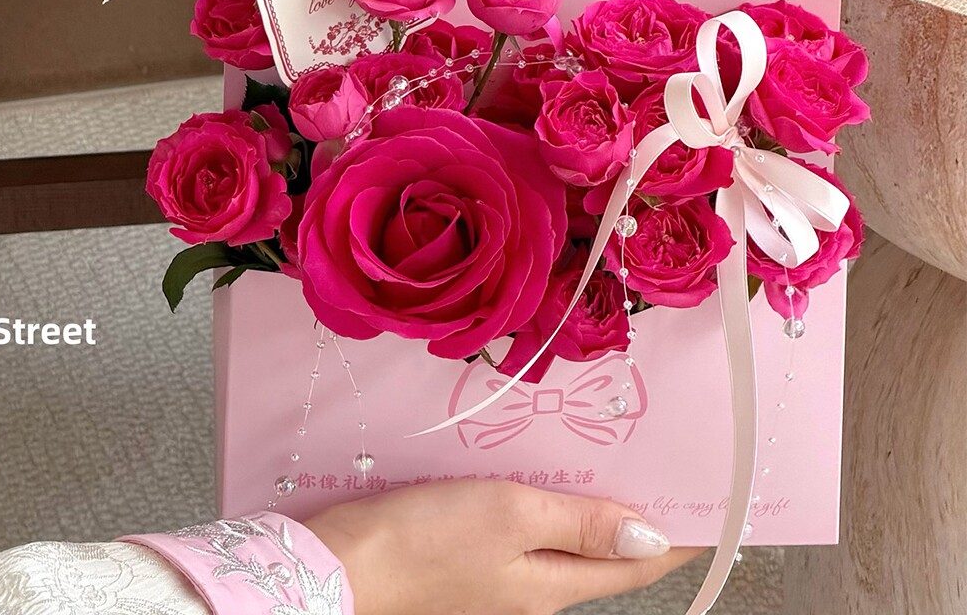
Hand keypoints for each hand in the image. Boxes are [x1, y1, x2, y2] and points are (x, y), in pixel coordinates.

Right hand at [306, 479, 700, 614]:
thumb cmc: (425, 538)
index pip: (635, 563)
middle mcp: (535, 589)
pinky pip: (523, 532)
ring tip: (604, 458)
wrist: (343, 565)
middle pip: (602, 553)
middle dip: (634, 513)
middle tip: (656, 461)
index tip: (704, 498)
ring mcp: (499, 578)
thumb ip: (581, 522)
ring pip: (562, 540)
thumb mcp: (510, 516)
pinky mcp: (466, 559)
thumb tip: (653, 535)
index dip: (674, 532)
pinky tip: (533, 474)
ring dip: (588, 505)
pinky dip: (544, 504)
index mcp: (555, 584)